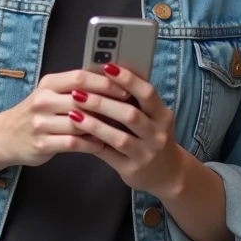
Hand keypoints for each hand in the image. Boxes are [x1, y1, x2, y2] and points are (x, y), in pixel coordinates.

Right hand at [0, 70, 125, 169]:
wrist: (5, 137)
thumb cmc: (36, 113)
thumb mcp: (50, 94)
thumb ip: (75, 88)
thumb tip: (112, 82)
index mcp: (49, 84)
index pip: (80, 77)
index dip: (104, 82)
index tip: (125, 88)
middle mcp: (43, 101)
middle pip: (82, 99)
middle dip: (108, 105)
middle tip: (129, 110)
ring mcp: (41, 123)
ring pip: (80, 122)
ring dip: (102, 126)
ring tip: (120, 129)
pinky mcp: (42, 144)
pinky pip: (73, 143)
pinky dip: (91, 144)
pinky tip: (102, 144)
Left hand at [66, 63, 187, 196]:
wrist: (166, 174)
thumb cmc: (151, 137)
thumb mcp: (152, 118)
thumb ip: (134, 101)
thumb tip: (105, 74)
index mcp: (162, 115)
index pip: (147, 93)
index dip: (128, 79)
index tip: (107, 67)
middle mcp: (158, 134)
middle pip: (131, 115)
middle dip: (103, 102)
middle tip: (79, 92)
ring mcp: (146, 153)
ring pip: (120, 137)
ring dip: (95, 124)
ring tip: (73, 114)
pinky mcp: (132, 169)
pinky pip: (110, 155)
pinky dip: (93, 143)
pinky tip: (77, 135)